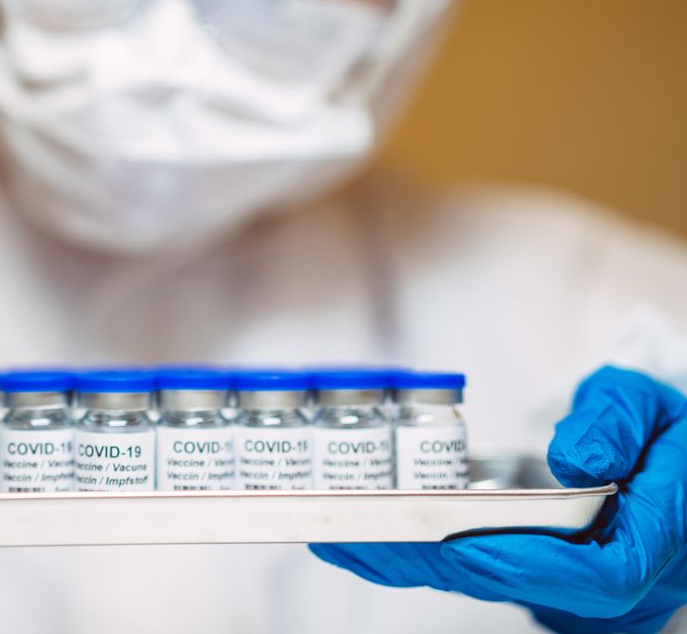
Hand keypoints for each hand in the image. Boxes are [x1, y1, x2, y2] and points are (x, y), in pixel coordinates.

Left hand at [310, 366, 686, 632]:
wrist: (669, 457)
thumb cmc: (662, 432)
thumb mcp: (649, 405)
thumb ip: (618, 424)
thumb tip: (573, 459)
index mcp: (659, 545)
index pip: (592, 575)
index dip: (519, 562)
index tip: (452, 540)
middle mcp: (618, 586)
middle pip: (519, 585)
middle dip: (433, 562)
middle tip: (356, 537)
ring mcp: (579, 591)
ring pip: (491, 584)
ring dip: (415, 564)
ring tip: (341, 539)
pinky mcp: (545, 580)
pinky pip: (482, 573)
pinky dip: (427, 557)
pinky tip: (374, 542)